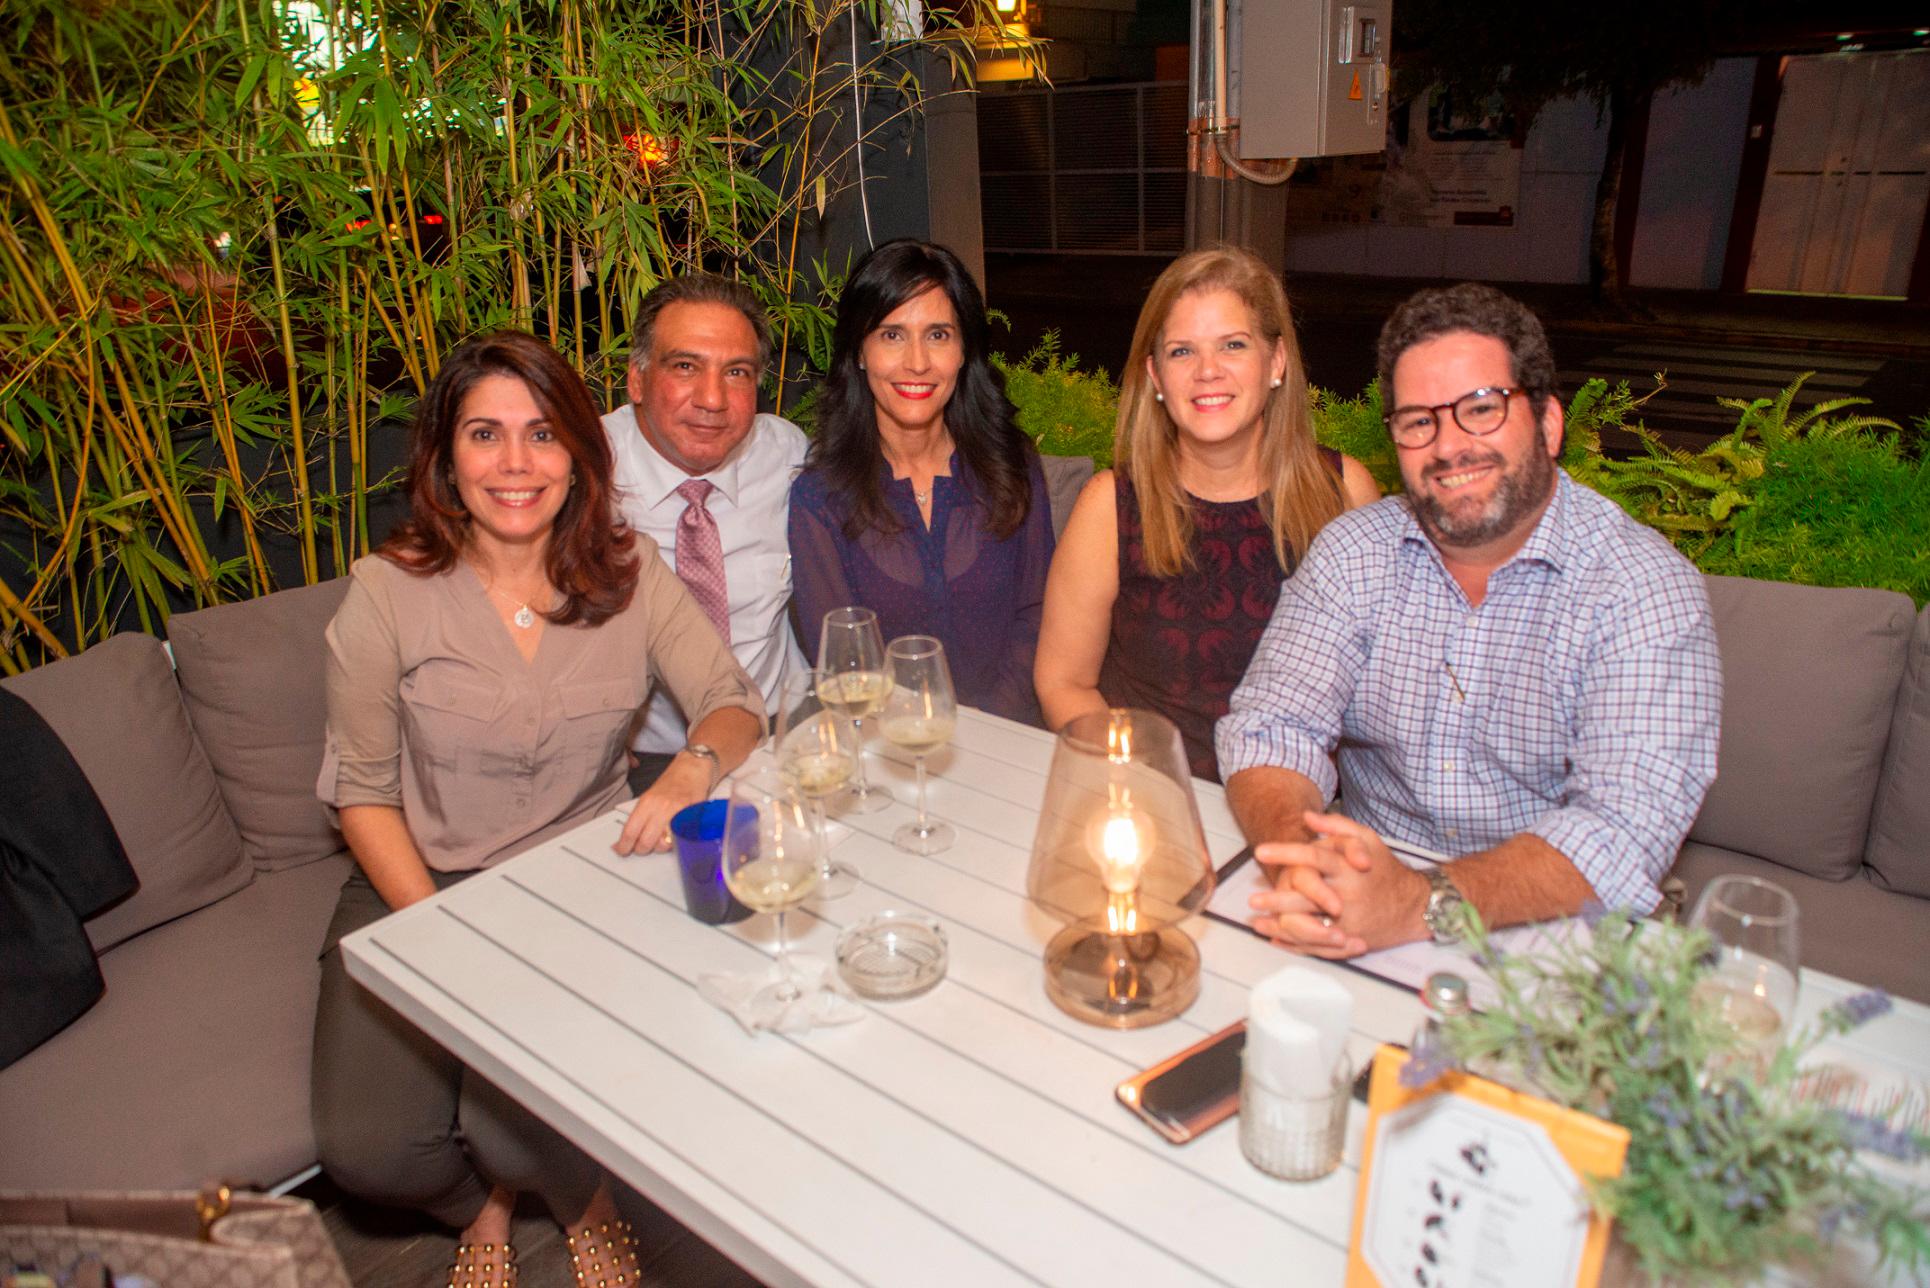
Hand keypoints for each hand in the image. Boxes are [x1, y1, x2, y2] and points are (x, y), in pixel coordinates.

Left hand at [614, 756, 710, 855]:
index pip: (630, 831)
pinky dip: (675, 843)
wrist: (693, 768)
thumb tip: (631, 835)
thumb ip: (641, 816)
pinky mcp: (691, 818)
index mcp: (647, 802)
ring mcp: (676, 814)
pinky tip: (674, 837)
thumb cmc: (673, 781)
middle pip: (645, 842)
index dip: (624, 845)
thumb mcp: (651, 796)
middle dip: (642, 849)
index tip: (622, 850)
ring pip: (663, 845)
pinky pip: (679, 839)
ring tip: (660, 840)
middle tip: (642, 848)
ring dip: (660, 847)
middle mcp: (660, 808)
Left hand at [1249, 810, 1430, 956]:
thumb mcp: (1369, 840)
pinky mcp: (1349, 941)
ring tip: (1257, 923)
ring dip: (1280, 927)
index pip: (1313, 858)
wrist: (1414, 907)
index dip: (1286, 853)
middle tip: (1253, 900)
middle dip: (1277, 900)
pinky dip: (1295, 944)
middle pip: (1306, 898)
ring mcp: (1347, 922)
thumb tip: (1307, 817)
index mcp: (1348, 869)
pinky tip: (1276, 939)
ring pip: (1308, 927)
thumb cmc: (1386, 870)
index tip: (1260, 851)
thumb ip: (1338, 826)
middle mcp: (1347, 896)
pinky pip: (1318, 946)